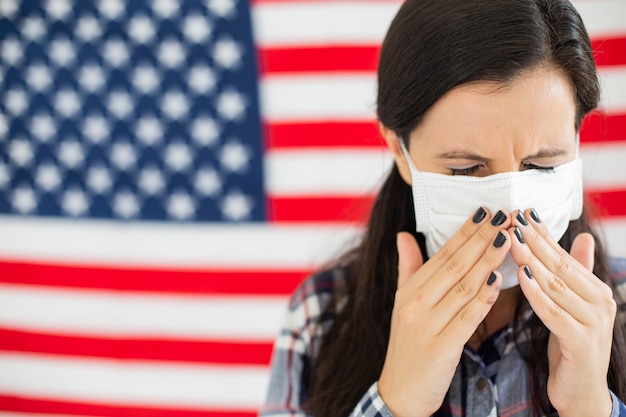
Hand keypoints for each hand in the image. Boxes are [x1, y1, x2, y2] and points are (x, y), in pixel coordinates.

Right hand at [378, 208, 510, 416]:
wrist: (400, 390)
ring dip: (487, 261)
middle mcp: (415, 303)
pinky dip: (482, 297)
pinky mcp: (439, 346)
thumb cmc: (407, 345)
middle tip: (503, 216)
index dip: (465, 231)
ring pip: (462, 286)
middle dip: (480, 239)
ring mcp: (426, 324)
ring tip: (507, 239)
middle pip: (453, 265)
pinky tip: (498, 280)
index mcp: (409, 291)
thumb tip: (403, 235)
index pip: (441, 254)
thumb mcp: (402, 304)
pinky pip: (466, 317)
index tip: (485, 211)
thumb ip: (408, 268)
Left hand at [509, 209, 615, 416]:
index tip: (523, 212)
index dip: (543, 233)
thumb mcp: (571, 305)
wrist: (581, 392)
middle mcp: (599, 302)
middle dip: (534, 241)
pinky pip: (553, 313)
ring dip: (532, 261)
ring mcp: (594, 322)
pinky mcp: (582, 342)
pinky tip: (521, 277)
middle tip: (513, 220)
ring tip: (512, 241)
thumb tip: (584, 237)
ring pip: (556, 285)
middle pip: (560, 265)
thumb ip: (575, 273)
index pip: (564, 255)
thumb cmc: (571, 345)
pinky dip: (536, 294)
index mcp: (595, 290)